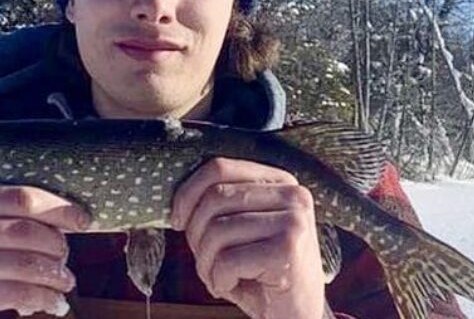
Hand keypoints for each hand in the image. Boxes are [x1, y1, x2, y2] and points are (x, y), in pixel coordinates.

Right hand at [0, 184, 89, 318]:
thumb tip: (64, 216)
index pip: (20, 197)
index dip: (58, 208)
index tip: (83, 220)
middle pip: (26, 229)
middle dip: (58, 245)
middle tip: (68, 260)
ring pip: (25, 262)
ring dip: (56, 275)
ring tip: (66, 284)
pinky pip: (17, 293)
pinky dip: (43, 298)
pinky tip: (53, 304)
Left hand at [171, 158, 324, 318]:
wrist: (296, 316)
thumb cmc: (261, 273)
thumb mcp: (243, 229)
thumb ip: (222, 204)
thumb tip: (178, 195)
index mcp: (279, 181)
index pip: (220, 168)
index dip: (188, 193)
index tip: (177, 220)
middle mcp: (292, 195)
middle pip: (215, 198)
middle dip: (196, 234)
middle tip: (204, 260)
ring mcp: (293, 221)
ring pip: (218, 230)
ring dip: (206, 263)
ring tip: (219, 278)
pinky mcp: (288, 250)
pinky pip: (227, 261)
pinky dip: (218, 280)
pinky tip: (232, 287)